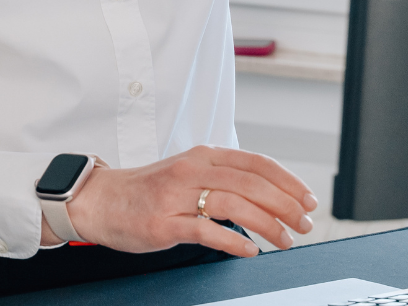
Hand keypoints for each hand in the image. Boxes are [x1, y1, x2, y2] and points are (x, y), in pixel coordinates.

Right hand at [47, 146, 318, 256]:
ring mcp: (176, 197)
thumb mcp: (187, 172)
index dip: (287, 180)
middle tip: (304, 224)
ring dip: (267, 224)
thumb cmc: (147, 190)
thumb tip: (268, 194)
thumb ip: (223, 177)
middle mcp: (191, 171)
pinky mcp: (164, 223)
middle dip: (285, 205)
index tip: (308, 199)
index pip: (255, 162)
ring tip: (284, 240)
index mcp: (201, 156)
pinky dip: (234, 242)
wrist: (100, 200)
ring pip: (234, 204)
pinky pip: (207, 230)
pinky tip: (250, 251)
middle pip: (251, 183)